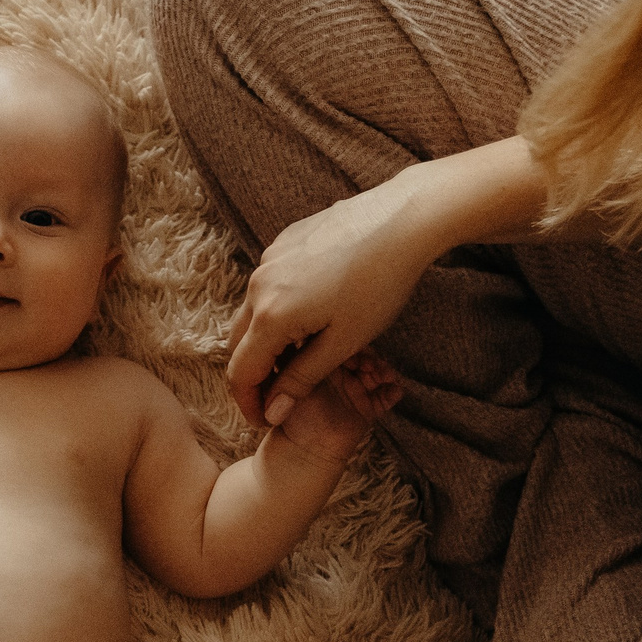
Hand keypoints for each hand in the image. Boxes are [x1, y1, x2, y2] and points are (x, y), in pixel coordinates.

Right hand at [226, 172, 446, 431]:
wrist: (401, 221)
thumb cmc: (379, 284)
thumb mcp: (343, 342)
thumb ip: (303, 378)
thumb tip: (274, 411)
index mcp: (270, 316)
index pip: (240, 372)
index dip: (249, 404)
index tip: (265, 420)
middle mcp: (259, 286)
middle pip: (239, 344)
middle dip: (254, 375)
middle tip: (280, 396)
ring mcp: (269, 260)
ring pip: (253, 312)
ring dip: (266, 341)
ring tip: (300, 357)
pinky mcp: (283, 243)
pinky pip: (268, 286)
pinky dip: (277, 310)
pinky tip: (312, 314)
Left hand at [270, 349, 403, 461]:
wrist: (302, 451)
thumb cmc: (288, 415)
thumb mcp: (284, 382)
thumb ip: (288, 357)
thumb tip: (286, 331)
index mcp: (319, 360)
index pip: (338, 342)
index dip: (347, 342)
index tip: (348, 348)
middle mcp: (340, 371)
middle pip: (362, 353)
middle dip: (369, 355)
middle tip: (369, 363)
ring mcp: (357, 388)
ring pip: (377, 371)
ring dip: (384, 370)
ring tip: (385, 375)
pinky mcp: (370, 406)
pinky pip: (387, 395)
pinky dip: (393, 391)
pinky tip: (395, 391)